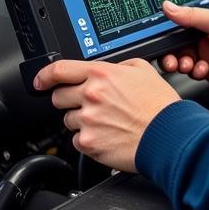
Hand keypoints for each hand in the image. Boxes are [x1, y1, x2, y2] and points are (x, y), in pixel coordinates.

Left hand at [34, 58, 179, 172]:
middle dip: (70, 100)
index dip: (44, 76)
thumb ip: (118, 66)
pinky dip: (88, 140)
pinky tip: (107, 136)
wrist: (168, 134)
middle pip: (59, 97)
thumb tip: (106, 69)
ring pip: (68, 120)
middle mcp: (91, 94)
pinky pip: (76, 141)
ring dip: (82, 121)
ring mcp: (88, 120)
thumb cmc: (160, 105)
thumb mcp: (143, 69)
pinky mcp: (89, 143)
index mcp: (101, 74)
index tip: (40, 81)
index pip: (59, 70)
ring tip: (106, 123)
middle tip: (90, 106)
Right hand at [159, 1, 208, 97]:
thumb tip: (168, 6)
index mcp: (206, 20)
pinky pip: (192, 73)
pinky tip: (203, 69)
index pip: (180, 23)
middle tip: (171, 56)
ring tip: (187, 64)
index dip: (168, 30)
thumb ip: (192, 15)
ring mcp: (207, 54)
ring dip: (180, 62)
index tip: (158, 35)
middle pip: (176, 43)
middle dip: (170, 50)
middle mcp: (204, 36)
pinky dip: (194, 72)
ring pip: (181, 59)